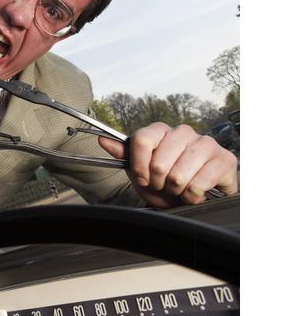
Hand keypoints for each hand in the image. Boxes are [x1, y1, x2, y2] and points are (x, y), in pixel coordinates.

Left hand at [99, 122, 238, 207]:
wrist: (196, 197)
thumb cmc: (168, 182)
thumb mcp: (142, 171)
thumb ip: (124, 155)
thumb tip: (103, 140)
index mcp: (161, 131)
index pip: (141, 139)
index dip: (139, 166)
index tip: (143, 179)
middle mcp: (183, 132)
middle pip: (159, 163)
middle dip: (159, 183)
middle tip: (166, 185)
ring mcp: (206, 143)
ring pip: (178, 176)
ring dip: (176, 191)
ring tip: (181, 189)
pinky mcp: (224, 159)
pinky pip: (198, 185)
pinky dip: (192, 197)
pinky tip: (196, 192)